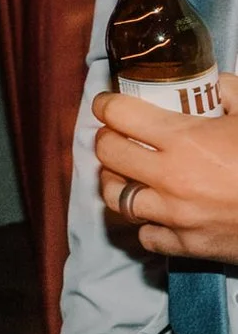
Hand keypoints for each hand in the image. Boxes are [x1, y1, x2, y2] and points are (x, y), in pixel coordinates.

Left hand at [94, 76, 237, 260]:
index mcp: (183, 140)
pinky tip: (158, 211)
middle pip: (107, 153)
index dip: (108, 104)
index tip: (110, 104)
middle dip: (108, 139)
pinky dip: (146, 223)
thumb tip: (211, 85)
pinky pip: (145, 236)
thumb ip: (228, 91)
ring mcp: (175, 217)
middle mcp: (169, 179)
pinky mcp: (188, 248)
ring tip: (128, 172)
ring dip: (116, 181)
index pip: (117, 114)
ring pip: (115, 197)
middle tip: (119, 135)